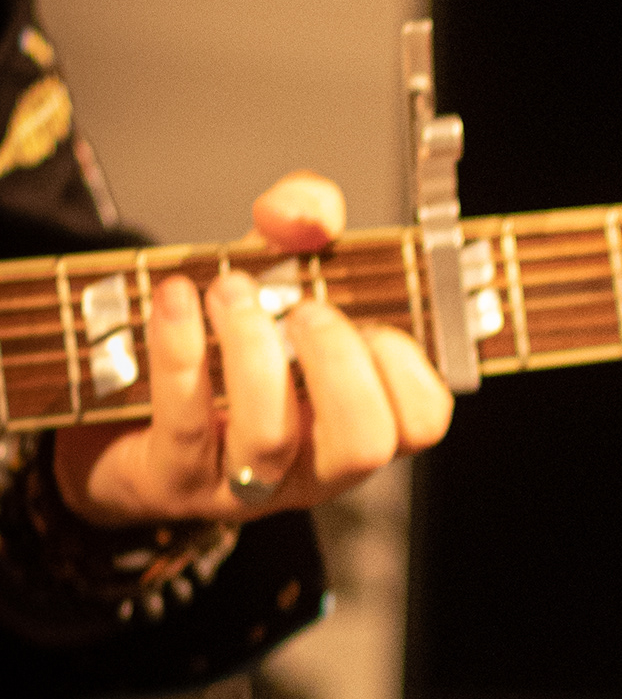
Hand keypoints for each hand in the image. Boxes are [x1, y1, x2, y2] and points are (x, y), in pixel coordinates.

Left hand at [52, 173, 454, 528]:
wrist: (123, 415)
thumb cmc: (223, 347)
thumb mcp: (276, 273)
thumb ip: (306, 219)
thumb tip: (302, 214)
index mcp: (354, 425)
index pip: (420, 423)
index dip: (407, 369)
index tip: (372, 321)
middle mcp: (311, 468)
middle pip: (363, 444)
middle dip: (338, 361)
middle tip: (303, 309)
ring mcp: (243, 484)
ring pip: (270, 437)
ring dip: (253, 347)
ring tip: (229, 289)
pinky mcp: (173, 480)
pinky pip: (185, 422)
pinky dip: (181, 349)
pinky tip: (176, 297)